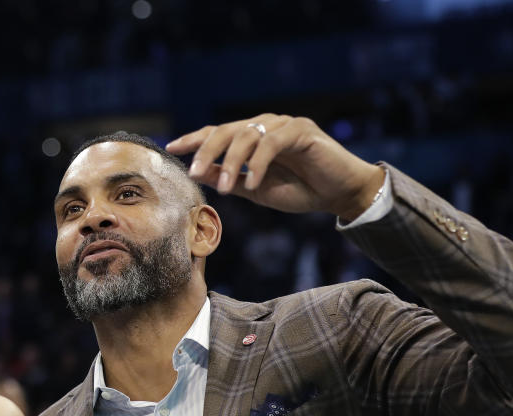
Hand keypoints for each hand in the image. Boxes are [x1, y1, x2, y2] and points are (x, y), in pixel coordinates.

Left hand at [166, 114, 384, 220]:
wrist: (339, 194)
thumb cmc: (300, 190)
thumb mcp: (256, 189)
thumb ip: (230, 179)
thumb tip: (199, 174)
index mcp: (253, 137)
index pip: (218, 132)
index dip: (195, 139)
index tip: (173, 148)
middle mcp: (266, 125)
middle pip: (227, 130)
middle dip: (207, 151)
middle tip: (194, 173)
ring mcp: (284, 124)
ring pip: (247, 135)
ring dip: (230, 162)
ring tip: (221, 187)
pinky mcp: (302, 130)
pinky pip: (272, 143)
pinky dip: (258, 164)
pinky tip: (251, 183)